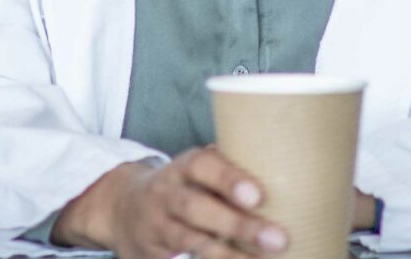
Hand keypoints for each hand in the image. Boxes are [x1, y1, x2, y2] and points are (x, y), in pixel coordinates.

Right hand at [52, 150, 287, 258]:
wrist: (122, 209)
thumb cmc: (181, 187)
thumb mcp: (196, 170)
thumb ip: (230, 167)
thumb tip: (288, 161)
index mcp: (181, 168)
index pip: (201, 166)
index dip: (228, 179)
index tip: (257, 195)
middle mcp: (165, 195)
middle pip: (196, 208)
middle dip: (237, 225)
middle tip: (277, 238)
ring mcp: (156, 227)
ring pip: (190, 241)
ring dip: (228, 256)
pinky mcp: (153, 254)